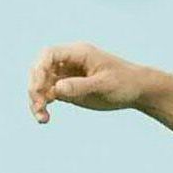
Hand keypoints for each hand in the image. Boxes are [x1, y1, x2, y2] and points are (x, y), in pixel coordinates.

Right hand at [28, 41, 151, 122]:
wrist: (137, 91)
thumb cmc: (125, 83)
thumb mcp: (104, 85)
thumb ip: (80, 86)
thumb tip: (56, 89)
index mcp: (78, 53)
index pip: (48, 54)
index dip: (39, 69)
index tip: (39, 88)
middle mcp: (68, 62)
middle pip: (40, 70)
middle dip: (35, 87)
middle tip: (38, 105)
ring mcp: (66, 76)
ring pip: (40, 85)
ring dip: (36, 100)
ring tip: (41, 118)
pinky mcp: (66, 89)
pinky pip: (47, 96)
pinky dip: (42, 106)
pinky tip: (45, 119)